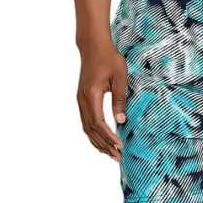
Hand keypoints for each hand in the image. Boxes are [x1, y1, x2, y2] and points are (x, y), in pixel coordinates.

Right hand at [77, 43, 127, 161]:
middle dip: (104, 145)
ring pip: (86, 128)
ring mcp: (80, 100)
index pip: (99, 123)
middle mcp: (82, 100)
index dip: (109, 137)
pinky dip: (93, 133)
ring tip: (110, 153)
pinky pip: (86, 121)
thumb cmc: (109, 58)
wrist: (93, 46)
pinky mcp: (82, 99)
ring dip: (98, 142)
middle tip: (117, 156)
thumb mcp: (119, 77)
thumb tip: (121, 121)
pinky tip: (102, 140)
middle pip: (91, 130)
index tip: (120, 145)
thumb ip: (119, 100)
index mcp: (91, 95)